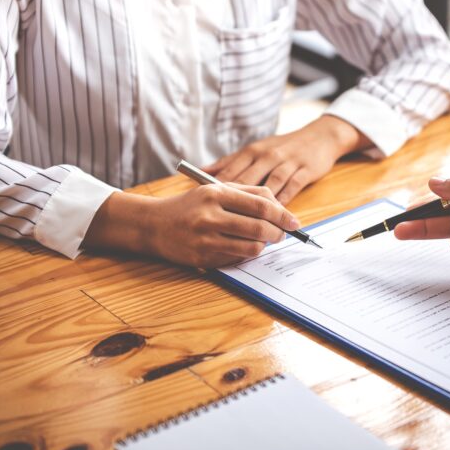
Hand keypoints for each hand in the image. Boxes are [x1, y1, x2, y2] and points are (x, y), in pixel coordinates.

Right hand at [84, 183, 299, 267]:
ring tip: (263, 240)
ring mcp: (205, 240)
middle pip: (259, 228)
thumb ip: (249, 193)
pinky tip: (242, 246)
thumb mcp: (216, 190)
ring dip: (264, 246)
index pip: (260, 206)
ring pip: (252, 248)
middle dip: (278, 233)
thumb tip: (281, 208)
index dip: (283, 215)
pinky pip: (237, 259)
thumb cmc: (192, 205)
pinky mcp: (203, 259)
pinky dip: (246, 254)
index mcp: (215, 194)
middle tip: (281, 234)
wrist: (154, 225)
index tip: (295, 222)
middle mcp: (210, 217)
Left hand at [203, 115, 370, 203]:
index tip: (206, 205)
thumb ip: (230, 162)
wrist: (320, 137)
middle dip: (235, 199)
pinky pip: (292, 187)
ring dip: (261, 203)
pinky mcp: (304, 170)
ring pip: (270, 184)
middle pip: (248, 179)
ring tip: (250, 222)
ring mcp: (287, 162)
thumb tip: (201, 172)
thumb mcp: (256, 149)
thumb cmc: (283, 147)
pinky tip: (275, 215)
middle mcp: (267, 155)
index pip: (231, 170)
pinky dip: (283, 200)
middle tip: (223, 218)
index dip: (217, 188)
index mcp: (253, 151)